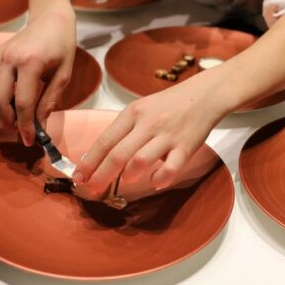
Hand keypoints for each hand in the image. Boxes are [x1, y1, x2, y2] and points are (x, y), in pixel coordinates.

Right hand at [0, 8, 76, 144]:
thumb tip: (39, 126)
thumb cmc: (61, 45)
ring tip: (9, 113)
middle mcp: (8, 59)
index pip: (23, 103)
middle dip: (7, 121)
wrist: (50, 19)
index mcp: (29, 63)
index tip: (30, 140)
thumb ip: (50, 101)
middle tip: (20, 129)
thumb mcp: (64, 74)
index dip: (25, 126)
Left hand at [72, 78, 225, 194]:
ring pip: (141, 160)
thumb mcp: (141, 109)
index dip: (89, 162)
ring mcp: (167, 136)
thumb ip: (123, 131)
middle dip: (101, 175)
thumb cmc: (168, 104)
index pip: (105, 140)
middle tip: (93, 189)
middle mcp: (148, 124)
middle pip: (118, 154)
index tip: (79, 177)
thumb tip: (99, 157)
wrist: (204, 95)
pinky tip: (155, 181)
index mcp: (133, 113)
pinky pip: (171, 167)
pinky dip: (160, 178)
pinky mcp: (186, 147)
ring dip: (129, 175)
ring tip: (127, 180)